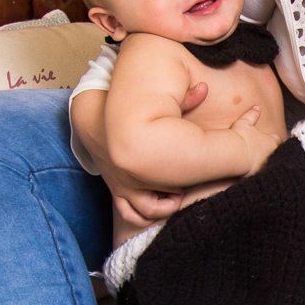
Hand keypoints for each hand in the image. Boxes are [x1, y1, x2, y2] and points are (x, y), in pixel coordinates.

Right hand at [76, 84, 208, 225]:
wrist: (93, 119)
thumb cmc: (132, 111)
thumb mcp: (161, 101)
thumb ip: (185, 97)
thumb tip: (205, 88)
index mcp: (152, 151)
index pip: (187, 171)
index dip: (203, 170)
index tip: (211, 165)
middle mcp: (138, 173)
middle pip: (172, 191)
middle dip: (187, 187)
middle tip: (196, 178)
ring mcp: (125, 185)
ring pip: (150, 209)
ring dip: (167, 206)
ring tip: (176, 194)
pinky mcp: (117, 190)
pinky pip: (132, 214)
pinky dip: (146, 215)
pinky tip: (159, 203)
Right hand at [230, 105, 281, 174]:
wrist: (234, 153)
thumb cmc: (240, 137)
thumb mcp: (245, 122)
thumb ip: (252, 114)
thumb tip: (257, 107)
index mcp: (271, 141)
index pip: (278, 140)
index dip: (274, 140)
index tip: (271, 140)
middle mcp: (272, 154)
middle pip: (277, 153)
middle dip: (273, 153)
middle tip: (267, 153)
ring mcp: (266, 166)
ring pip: (272, 165)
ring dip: (268, 164)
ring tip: (262, 164)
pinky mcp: (259, 175)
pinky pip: (263, 174)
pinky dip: (260, 173)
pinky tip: (255, 173)